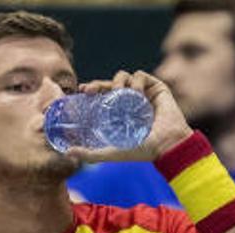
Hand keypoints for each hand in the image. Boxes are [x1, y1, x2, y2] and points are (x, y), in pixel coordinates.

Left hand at [65, 70, 192, 163]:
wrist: (167, 146)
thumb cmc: (141, 151)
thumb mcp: (111, 153)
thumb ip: (90, 155)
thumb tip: (68, 153)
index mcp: (120, 112)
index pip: (102, 96)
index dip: (92, 90)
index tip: (82, 91)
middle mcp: (130, 101)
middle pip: (110, 84)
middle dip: (98, 83)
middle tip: (90, 90)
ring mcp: (143, 94)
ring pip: (124, 77)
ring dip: (117, 81)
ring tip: (118, 92)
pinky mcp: (156, 88)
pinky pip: (141, 76)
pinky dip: (135, 80)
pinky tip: (135, 93)